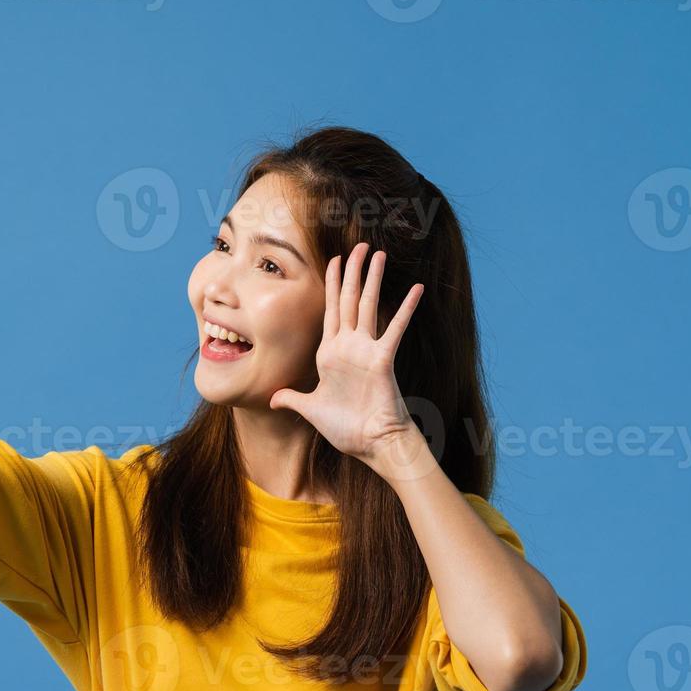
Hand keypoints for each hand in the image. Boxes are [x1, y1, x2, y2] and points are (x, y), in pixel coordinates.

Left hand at [268, 243, 434, 479]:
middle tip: (360, 245)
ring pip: (369, 306)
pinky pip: (395, 329)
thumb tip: (273, 398)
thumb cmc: (346, 429)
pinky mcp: (383, 360)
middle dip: (353, 272)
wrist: (371, 445)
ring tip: (379, 253)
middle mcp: (349, 347)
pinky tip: (416, 288)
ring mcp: (367, 351)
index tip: (335, 260)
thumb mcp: (310, 410)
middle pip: (350, 300)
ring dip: (373, 279)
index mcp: (330, 354)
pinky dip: (406, 308)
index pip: (331, 311)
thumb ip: (292, 399)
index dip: (333, 285)